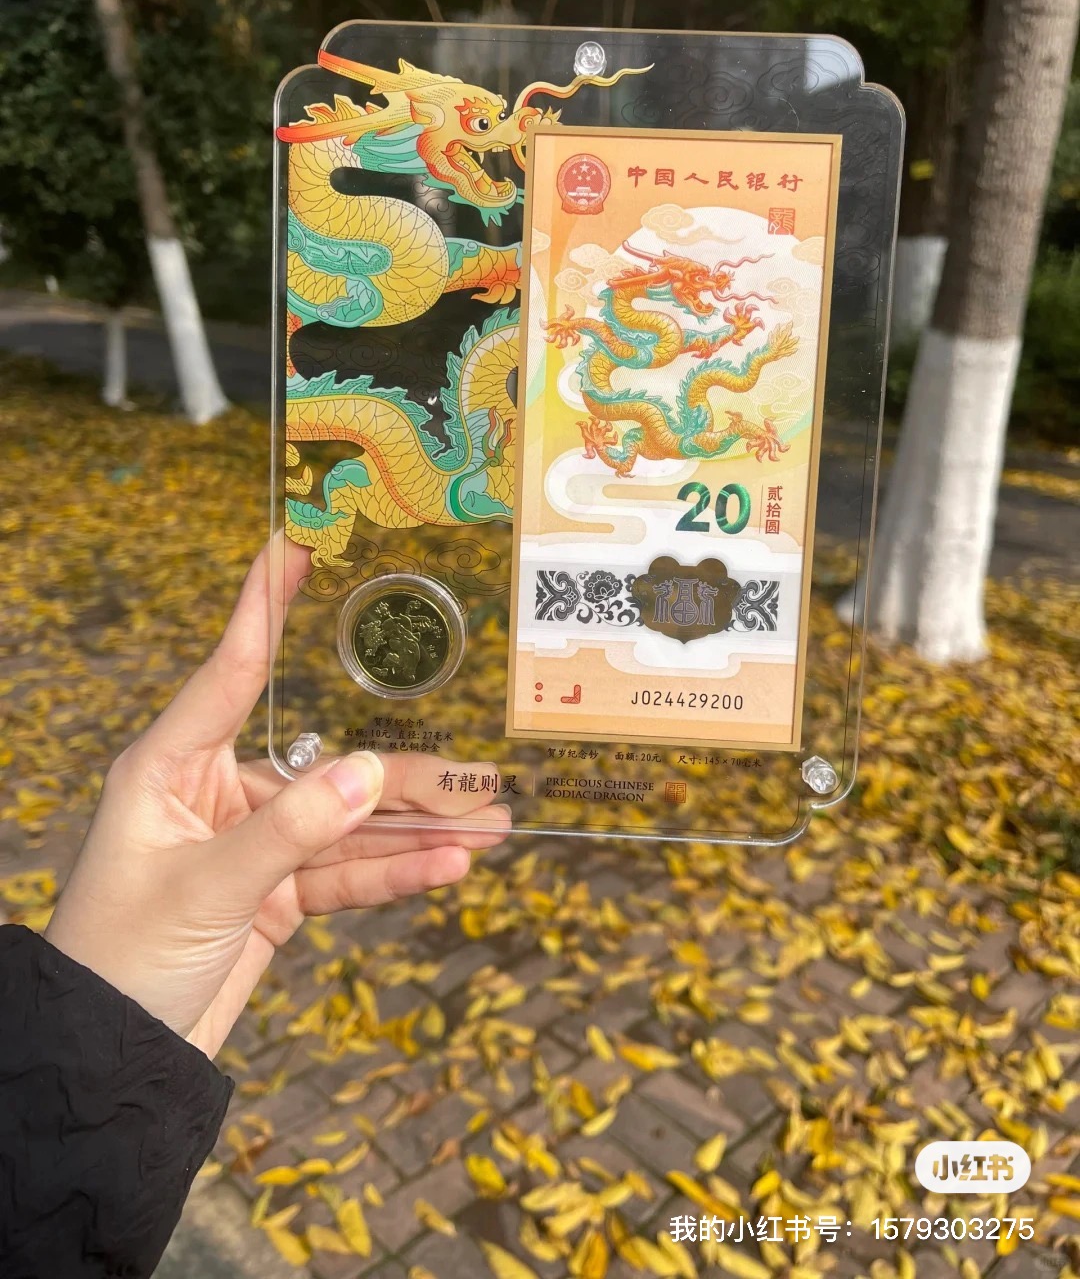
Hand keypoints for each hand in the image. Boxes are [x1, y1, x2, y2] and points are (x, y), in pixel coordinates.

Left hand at [45, 538, 508, 1058]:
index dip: (265, 603)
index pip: (232, 669)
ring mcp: (250, 847)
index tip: (294, 541)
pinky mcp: (273, 896)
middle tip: (478, 777)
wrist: (109, 1061)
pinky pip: (343, 875)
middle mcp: (215, 796)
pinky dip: (395, 874)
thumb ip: (291, 831)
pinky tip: (450, 867)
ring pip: (348, 825)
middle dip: (404, 777)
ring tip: (491, 826)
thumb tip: (372, 772)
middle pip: (326, 768)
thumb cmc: (123, 962)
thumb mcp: (205, 890)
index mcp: (173, 768)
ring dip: (416, 830)